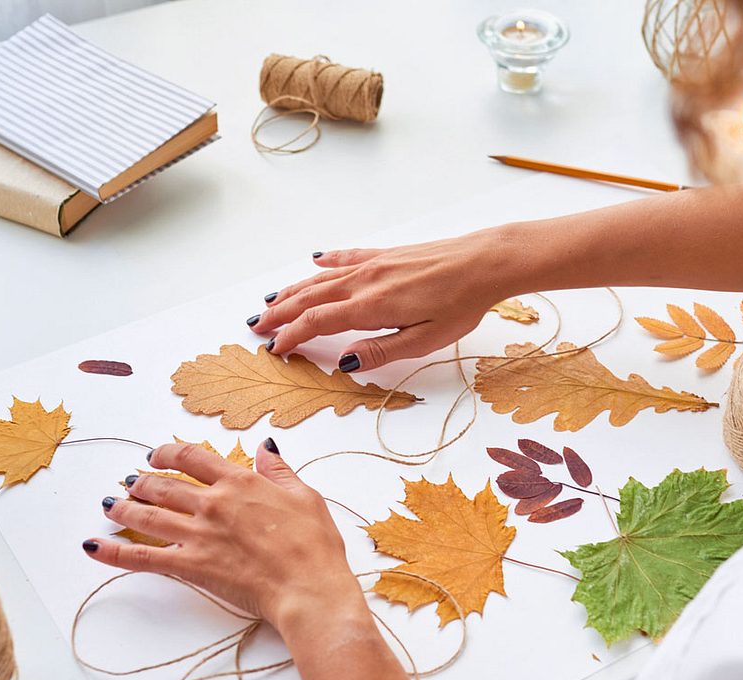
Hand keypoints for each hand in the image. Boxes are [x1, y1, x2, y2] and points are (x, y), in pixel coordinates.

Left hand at [82, 440, 366, 635]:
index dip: (169, 452)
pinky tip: (93, 546)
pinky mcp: (190, 565)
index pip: (193, 457)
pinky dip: (114, 552)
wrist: (307, 588)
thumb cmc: (314, 546)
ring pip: (148, 515)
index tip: (157, 454)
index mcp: (240, 482)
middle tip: (130, 482)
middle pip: (163, 485)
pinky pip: (142, 557)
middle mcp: (213, 503)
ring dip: (123, 508)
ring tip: (109, 504)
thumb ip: (279, 472)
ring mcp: (198, 534)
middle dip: (141, 481)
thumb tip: (266, 447)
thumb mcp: (305, 497)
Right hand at [250, 228, 521, 370]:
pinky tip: (314, 261)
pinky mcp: (387, 255)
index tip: (275, 349)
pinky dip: (326, 262)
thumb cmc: (461, 304)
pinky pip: (346, 258)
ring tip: (272, 300)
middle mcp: (365, 282)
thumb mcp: (424, 341)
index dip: (291, 336)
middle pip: (310, 298)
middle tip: (257, 326)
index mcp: (371, 306)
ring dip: (294, 290)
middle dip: (281, 313)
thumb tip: (343, 362)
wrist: (485, 262)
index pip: (317, 322)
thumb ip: (381, 351)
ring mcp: (374, 264)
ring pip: (322, 278)